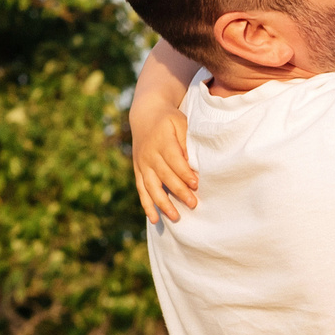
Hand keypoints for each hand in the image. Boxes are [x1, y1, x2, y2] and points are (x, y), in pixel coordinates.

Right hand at [132, 106, 197, 222]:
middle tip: (193, 204)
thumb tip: (193, 162)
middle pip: (164, 176)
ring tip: (175, 217)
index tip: (196, 184)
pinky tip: (155, 219)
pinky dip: (147, 205)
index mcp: (162, 141)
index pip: (174, 160)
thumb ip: (186, 141)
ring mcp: (142, 164)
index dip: (184, 173)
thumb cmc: (168, 120)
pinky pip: (141, 190)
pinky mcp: (138, 170)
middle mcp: (149, 154)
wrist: (145, 115)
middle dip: (178, 191)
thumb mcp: (180, 122)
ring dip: (163, 203)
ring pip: (151, 186)